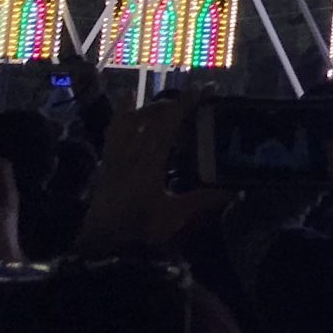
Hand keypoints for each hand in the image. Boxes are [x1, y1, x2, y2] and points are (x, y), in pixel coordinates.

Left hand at [78, 89, 228, 255]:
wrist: (97, 245)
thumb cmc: (136, 229)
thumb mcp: (174, 216)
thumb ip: (202, 201)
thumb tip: (235, 190)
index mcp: (148, 160)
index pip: (168, 122)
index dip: (187, 102)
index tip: (205, 88)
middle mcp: (129, 151)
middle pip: (149, 116)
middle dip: (171, 103)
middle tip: (190, 102)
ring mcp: (114, 156)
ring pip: (127, 121)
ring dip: (145, 108)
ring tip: (159, 105)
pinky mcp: (105, 165)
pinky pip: (113, 134)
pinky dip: (120, 119)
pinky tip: (126, 116)